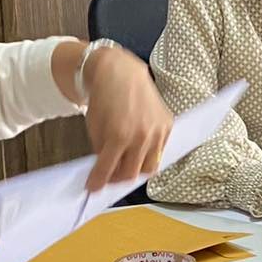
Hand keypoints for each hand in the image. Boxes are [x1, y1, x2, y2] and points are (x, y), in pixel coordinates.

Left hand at [82, 42, 175, 191]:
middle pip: (131, 174)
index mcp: (118, 136)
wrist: (120, 73)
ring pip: (150, 167)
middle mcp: (141, 136)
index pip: (107, 170)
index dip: (98, 181)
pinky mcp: (167, 125)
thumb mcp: (95, 127)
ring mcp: (157, 131)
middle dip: (118, 178)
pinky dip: (150, 153)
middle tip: (111, 175)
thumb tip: (106, 169)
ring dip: (136, 168)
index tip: (93, 187)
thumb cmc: (105, 98)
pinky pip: (161, 151)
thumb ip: (102, 150)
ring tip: (127, 162)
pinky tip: (139, 147)